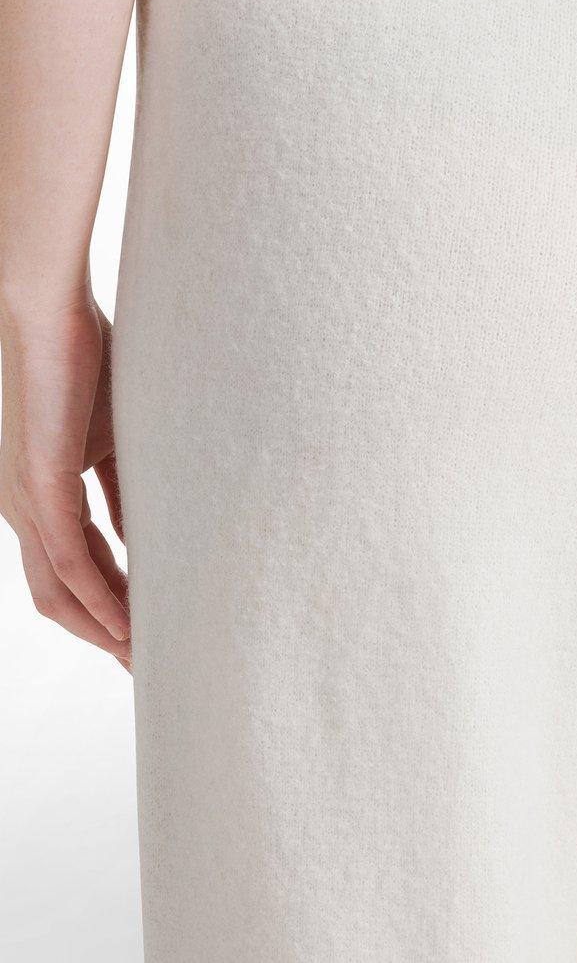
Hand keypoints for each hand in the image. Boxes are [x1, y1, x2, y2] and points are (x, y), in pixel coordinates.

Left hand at [0, 294, 130, 668]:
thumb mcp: (117, 439)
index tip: (152, 634)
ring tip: (145, 658)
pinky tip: (128, 626)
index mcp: (43, 497)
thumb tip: (151, 534)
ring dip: (103, 631)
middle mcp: (26, 510)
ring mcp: (28, 503)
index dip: (113, 607)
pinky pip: (69, 563)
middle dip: (105, 636)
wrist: (51, 309)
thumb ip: (126, 489)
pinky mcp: (40, 489)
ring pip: (59, 593)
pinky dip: (100, 601)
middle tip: (151, 665)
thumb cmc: (86, 360)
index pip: (76, 571)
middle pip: (60, 598)